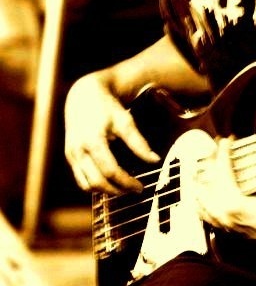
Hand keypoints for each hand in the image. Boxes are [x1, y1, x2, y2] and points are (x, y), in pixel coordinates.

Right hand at [64, 73, 159, 193]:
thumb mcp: (124, 121)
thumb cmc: (106, 106)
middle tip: (134, 189)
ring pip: (87, 184)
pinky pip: (81, 178)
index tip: (140, 187)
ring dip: (105, 191)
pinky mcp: (69, 156)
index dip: (127, 182)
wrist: (83, 95)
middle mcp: (78, 150)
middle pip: (98, 181)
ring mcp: (71, 154)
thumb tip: (155, 160)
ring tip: (123, 188)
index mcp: (92, 140)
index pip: (110, 171)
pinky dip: (94, 185)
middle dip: (118, 190)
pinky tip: (110, 182)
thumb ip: (138, 142)